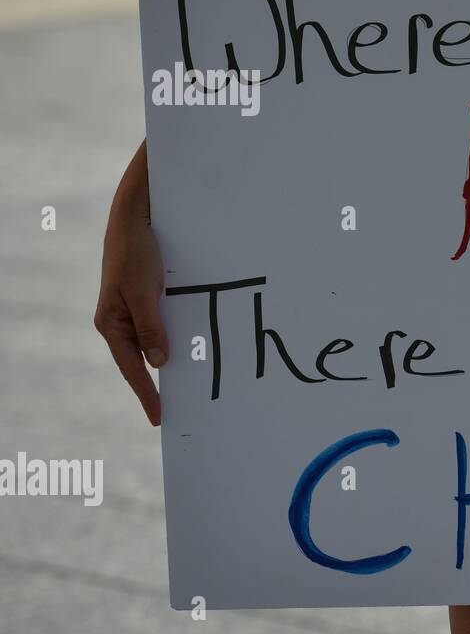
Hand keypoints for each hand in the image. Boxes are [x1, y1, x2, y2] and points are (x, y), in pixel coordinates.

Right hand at [94, 144, 167, 425]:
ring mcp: (135, 310)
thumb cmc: (136, 251)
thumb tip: (158, 362)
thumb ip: (151, 327)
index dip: (146, 394)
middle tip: (179, 410)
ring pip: (155, 344)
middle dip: (159, 385)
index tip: (160, 418)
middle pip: (142, 361)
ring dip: (172, 361)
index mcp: (111, 324)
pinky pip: (164, 325)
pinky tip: (194, 348)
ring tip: (191, 386)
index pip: (132, 369)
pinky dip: (178, 338)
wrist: (137, 215)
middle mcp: (121, 321)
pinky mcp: (150, 298)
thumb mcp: (144, 291)